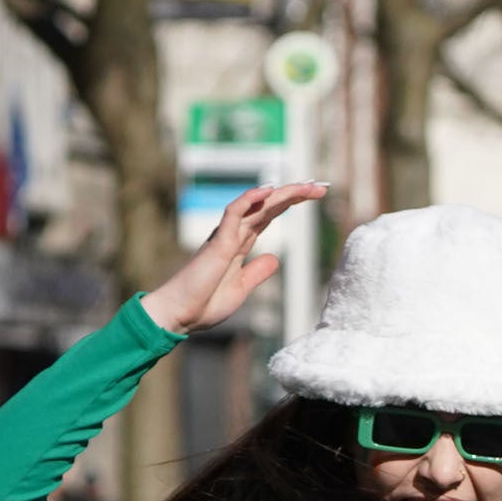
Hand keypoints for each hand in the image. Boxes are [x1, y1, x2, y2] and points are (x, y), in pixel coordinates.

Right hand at [141, 181, 324, 335]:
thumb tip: (274, 258)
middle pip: (267, 207)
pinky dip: (249, 200)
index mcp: (240, 244)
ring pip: (256, 206)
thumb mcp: (241, 288)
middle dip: (294, 195)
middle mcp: (233, 235)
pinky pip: (232, 214)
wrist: (180, 315)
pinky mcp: (217, 243)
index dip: (290, 203)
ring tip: (307, 186)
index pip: (268, 215)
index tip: (315, 195)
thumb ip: (257, 272)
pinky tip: (267, 191)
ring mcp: (225, 237)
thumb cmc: (205, 302)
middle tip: (320, 186)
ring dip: (281, 194)